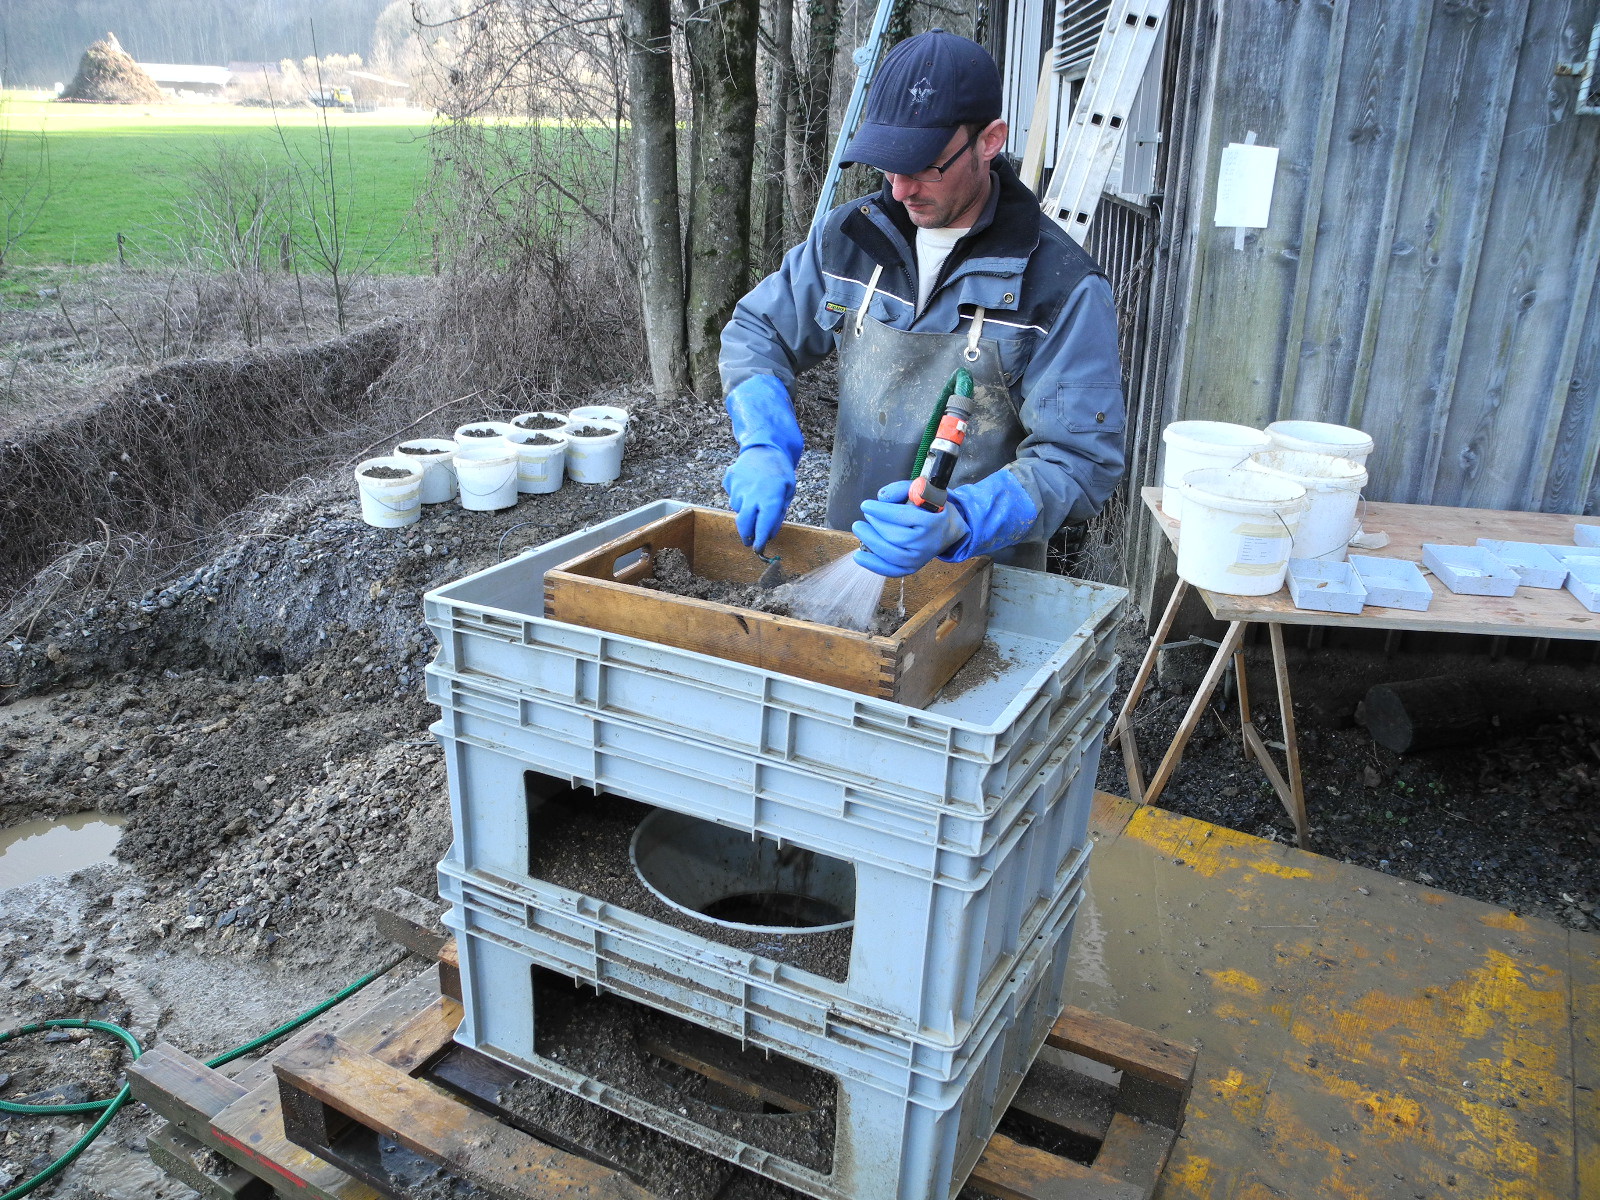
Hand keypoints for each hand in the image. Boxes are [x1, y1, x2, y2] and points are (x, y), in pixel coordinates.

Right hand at [722, 446, 794, 551]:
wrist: (764, 446)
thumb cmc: (780, 471)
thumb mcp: (788, 492)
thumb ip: (779, 513)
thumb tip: (769, 533)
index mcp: (769, 498)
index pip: (763, 526)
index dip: (760, 540)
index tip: (759, 550)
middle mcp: (751, 495)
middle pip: (744, 523)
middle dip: (746, 535)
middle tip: (750, 541)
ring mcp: (738, 488)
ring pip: (738, 509)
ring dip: (745, 510)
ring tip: (755, 499)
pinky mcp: (729, 481)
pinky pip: (732, 495)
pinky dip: (739, 495)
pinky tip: (748, 486)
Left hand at [851, 480, 968, 576]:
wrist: (950, 529)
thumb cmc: (932, 507)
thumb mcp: (921, 491)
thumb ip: (901, 489)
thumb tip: (881, 498)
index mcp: (932, 521)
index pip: (901, 517)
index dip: (880, 511)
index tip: (865, 505)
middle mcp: (926, 543)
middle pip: (893, 536)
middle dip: (875, 524)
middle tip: (866, 516)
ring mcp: (919, 558)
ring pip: (889, 553)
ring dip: (870, 540)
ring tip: (860, 528)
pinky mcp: (913, 568)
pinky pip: (891, 570)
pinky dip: (873, 564)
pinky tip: (858, 556)